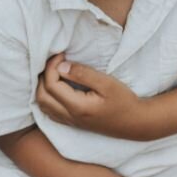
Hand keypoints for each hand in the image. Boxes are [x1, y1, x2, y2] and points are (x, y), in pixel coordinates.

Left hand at [34, 52, 150, 139]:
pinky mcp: (72, 122)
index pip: (51, 85)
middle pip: (41, 96)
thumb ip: (83, 74)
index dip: (52, 66)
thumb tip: (62, 66)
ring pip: (43, 105)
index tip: (62, 54)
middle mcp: (69, 116)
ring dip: (43, 86)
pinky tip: (57, 86)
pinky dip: (47, 96)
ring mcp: (69, 121)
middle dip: (44, 75)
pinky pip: (49, 110)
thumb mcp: (107, 83)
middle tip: (56, 61)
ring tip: (55, 71)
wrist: (134, 122)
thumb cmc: (124, 101)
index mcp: (77, 107)